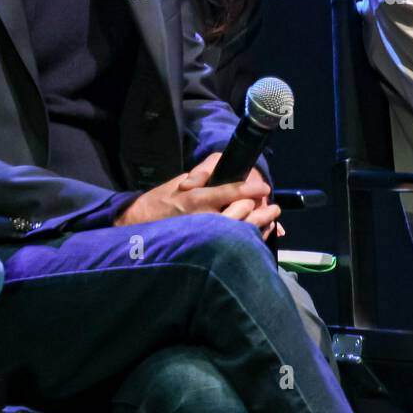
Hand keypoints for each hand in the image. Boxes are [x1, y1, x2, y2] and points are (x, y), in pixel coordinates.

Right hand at [116, 152, 279, 235]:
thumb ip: (204, 171)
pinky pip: (232, 245)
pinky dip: (248, 240)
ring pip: (239, 232)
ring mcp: (204, 237)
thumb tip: (224, 163)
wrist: (138, 226)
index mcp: (197, 198)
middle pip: (240, 214)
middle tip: (273, 207)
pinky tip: (258, 235)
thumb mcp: (181, 180)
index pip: (230, 192)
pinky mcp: (205, 250)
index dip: (251, 190)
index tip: (265, 188)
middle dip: (260, 210)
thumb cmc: (162, 200)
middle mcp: (203, 219)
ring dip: (259, 226)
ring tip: (273, 222)